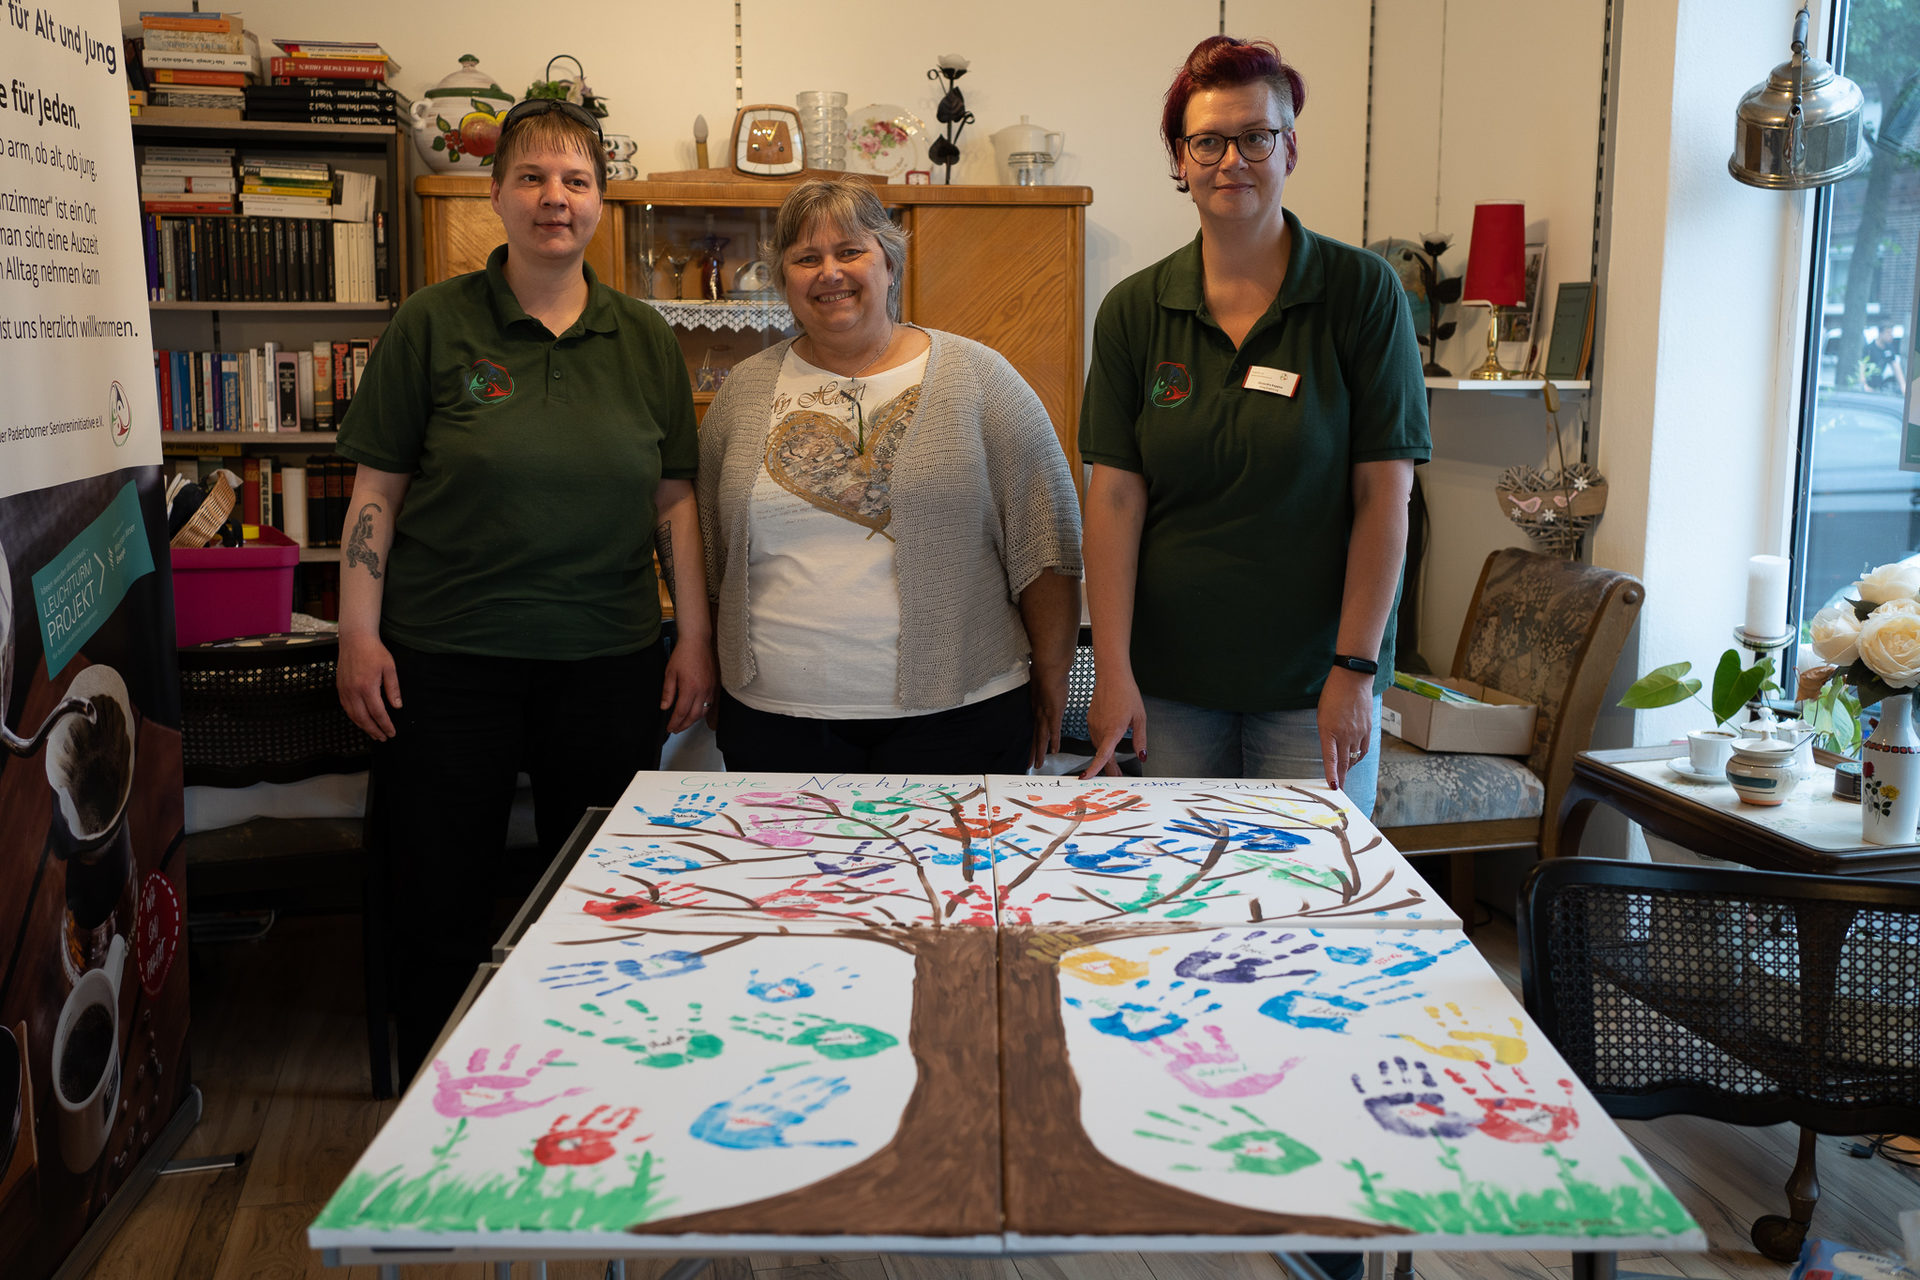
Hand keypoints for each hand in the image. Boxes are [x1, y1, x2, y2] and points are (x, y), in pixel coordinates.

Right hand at [336, 629, 399, 739]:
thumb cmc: (374, 651)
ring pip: (353, 715)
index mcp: (367, 687)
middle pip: (363, 718)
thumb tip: (397, 706)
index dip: (385, 725)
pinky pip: (346, 708)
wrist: (355, 639)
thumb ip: (393, 688)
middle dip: (374, 730)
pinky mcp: (340, 688)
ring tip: (374, 733)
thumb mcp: (390, 668)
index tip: (391, 732)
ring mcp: (344, 690)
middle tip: (383, 738)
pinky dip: (354, 718)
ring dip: (364, 727)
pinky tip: (361, 721)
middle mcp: (353, 691)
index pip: (377, 713)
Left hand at [660, 635, 716, 734]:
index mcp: (689, 688)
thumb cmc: (683, 655)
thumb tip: (664, 707)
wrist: (697, 642)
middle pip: (694, 716)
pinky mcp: (714, 685)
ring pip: (703, 711)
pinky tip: (695, 713)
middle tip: (676, 729)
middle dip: (684, 725)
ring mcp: (710, 688)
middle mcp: (702, 690)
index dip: (675, 722)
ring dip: (693, 720)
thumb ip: (667, 692)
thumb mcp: (670, 673)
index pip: (681, 712)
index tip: (669, 728)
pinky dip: (702, 712)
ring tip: (684, 723)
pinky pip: (709, 704)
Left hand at [1029, 658, 1069, 769]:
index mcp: (1037, 706)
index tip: (1030, 748)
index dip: (1032, 738)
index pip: (1034, 727)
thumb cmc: (1046, 669)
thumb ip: (1042, 687)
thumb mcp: (1043, 681)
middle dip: (1032, 751)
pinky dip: (1054, 741)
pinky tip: (1054, 751)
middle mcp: (1039, 712)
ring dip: (1040, 752)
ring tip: (1038, 764)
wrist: (1048, 665)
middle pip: (1035, 735)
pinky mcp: (1054, 712)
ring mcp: (1046, 713)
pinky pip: (1054, 730)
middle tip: (1029, 764)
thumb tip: (1042, 683)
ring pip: (1042, 737)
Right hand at [1082, 671, 1145, 778]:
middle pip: (1102, 755)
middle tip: (1118, 776)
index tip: (1087, 778)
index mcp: (1113, 730)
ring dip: (1105, 756)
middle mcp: (1100, 729)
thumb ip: (1140, 739)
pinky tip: (1109, 741)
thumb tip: (1142, 755)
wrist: (1111, 677)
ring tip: (1115, 763)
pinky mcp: (1090, 720)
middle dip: (1109, 768)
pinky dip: (1102, 743)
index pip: (1103, 755)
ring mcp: (1093, 725)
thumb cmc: (1126, 694)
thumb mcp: (1140, 718)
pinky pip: (1095, 736)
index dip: (1095, 768)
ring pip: (1098, 746)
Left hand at [1317, 667, 1373, 789]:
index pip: (1331, 758)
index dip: (1332, 775)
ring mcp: (1358, 732)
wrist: (1353, 679)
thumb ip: (1327, 734)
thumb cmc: (1333, 694)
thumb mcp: (1322, 715)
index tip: (1333, 787)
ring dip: (1348, 766)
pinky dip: (1358, 756)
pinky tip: (1354, 759)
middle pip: (1344, 762)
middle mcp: (1345, 734)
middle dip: (1342, 778)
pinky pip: (1364, 748)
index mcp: (1329, 730)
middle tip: (1341, 790)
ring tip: (1344, 774)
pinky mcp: (1368, 729)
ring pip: (1354, 757)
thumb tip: (1332, 750)